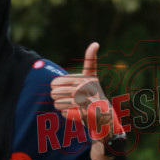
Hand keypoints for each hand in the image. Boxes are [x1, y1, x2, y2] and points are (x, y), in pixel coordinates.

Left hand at [50, 43, 127, 159]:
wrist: (105, 114)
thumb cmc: (94, 93)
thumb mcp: (92, 76)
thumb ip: (90, 59)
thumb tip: (95, 43)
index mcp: (83, 79)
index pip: (54, 83)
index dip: (56, 87)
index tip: (67, 89)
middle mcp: (83, 89)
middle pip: (54, 94)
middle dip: (58, 98)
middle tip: (71, 99)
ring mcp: (82, 103)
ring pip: (57, 104)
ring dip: (62, 107)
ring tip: (74, 105)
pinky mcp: (81, 115)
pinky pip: (63, 114)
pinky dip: (68, 114)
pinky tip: (77, 113)